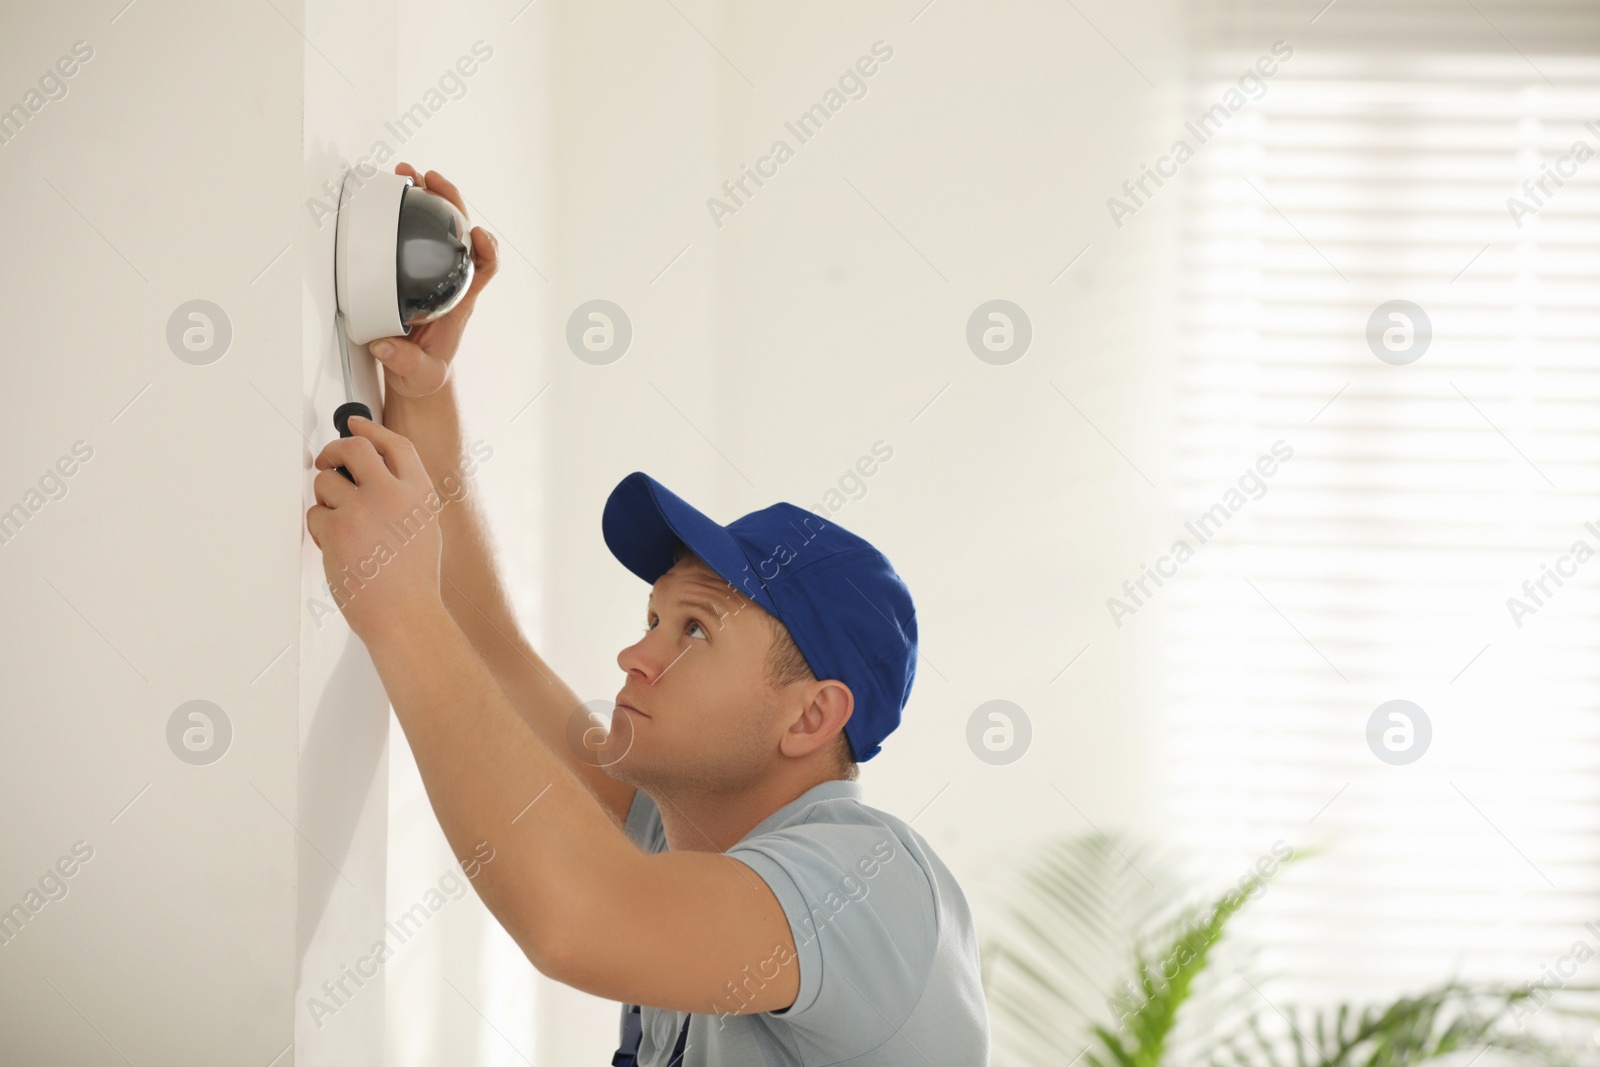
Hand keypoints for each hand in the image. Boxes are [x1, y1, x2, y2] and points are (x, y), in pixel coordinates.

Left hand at [306, 415, 446, 641]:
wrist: (404, 615)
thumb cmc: (412, 580)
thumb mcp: (423, 526)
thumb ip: (402, 494)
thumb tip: (372, 470)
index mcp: (419, 492)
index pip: (393, 445)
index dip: (370, 430)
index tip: (355, 424)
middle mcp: (393, 494)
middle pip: (353, 449)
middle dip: (333, 451)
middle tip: (326, 462)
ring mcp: (363, 509)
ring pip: (326, 483)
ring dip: (326, 501)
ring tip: (342, 528)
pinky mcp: (337, 529)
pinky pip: (315, 514)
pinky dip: (320, 530)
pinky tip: (338, 549)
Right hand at [370, 162, 500, 398]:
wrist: (413, 374)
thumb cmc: (424, 372)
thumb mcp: (419, 374)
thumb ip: (406, 362)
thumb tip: (387, 345)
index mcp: (459, 302)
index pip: (486, 268)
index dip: (488, 248)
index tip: (477, 233)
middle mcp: (450, 280)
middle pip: (462, 233)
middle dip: (450, 202)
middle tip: (429, 180)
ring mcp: (432, 273)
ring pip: (440, 227)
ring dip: (428, 197)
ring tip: (408, 175)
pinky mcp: (412, 271)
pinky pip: (415, 234)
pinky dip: (408, 211)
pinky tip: (393, 196)